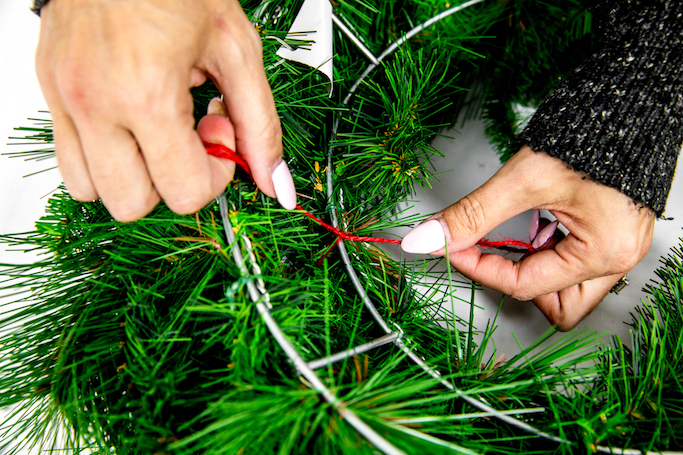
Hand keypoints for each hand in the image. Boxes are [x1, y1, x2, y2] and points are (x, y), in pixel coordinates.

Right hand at [36, 0, 294, 221]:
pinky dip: (105, 158)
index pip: (182, 192)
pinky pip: (69, 163)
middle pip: (131, 205)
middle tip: (188, 136)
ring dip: (134, 175)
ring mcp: (64, 99)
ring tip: (156, 128)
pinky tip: (131, 121)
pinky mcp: (48, 91)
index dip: (213, 177)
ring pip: (93, 193)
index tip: (218, 136)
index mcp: (145, 93)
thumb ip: (261, 125)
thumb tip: (274, 182)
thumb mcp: (236, 50)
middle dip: (170, 182)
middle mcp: (94, 103)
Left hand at [401, 146, 654, 329]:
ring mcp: (619, 247)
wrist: (623, 102)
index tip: (450, 245)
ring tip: (523, 230)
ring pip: (567, 291)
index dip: (477, 267)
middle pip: (558, 308)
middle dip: (519, 283)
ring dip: (535, 269)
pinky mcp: (612, 233)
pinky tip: (540, 220)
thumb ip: (471, 214)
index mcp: (604, 252)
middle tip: (493, 250)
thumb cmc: (586, 135)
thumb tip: (426, 238)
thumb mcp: (522, 179)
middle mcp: (618, 258)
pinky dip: (548, 250)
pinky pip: (575, 263)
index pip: (523, 285)